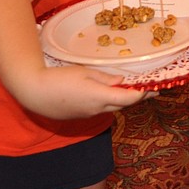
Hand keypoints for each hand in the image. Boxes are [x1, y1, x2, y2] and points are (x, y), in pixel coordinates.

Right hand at [15, 64, 145, 119]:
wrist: (34, 93)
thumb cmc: (58, 79)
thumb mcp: (84, 72)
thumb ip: (105, 78)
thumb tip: (121, 82)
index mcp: (99, 97)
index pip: (128, 98)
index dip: (143, 94)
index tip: (155, 88)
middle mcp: (97, 109)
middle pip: (123, 105)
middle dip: (137, 98)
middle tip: (149, 90)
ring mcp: (88, 114)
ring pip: (112, 108)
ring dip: (123, 100)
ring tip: (133, 90)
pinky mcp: (81, 116)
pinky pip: (101, 109)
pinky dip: (110, 102)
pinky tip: (110, 94)